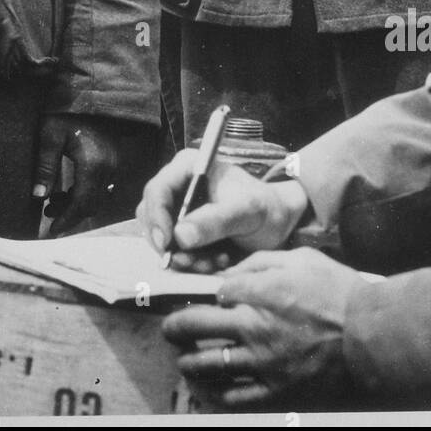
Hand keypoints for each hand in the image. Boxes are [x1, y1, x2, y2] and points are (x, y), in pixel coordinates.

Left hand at [35, 114, 156, 235]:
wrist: (92, 93)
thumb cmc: (68, 112)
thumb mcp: (50, 135)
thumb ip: (45, 167)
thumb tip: (39, 196)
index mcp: (93, 165)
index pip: (82, 204)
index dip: (67, 220)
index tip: (52, 230)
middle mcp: (109, 168)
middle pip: (92, 204)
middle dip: (70, 214)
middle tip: (48, 215)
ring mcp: (114, 164)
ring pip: (97, 197)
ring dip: (77, 204)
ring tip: (53, 202)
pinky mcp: (114, 160)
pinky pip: (101, 186)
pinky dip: (85, 192)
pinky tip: (68, 189)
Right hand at [137, 149, 308, 271]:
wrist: (279, 225)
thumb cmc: (267, 209)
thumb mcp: (247, 212)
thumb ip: (215, 221)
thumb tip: (180, 236)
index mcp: (189, 167)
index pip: (157, 190)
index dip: (156, 217)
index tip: (166, 243)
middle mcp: (178, 186)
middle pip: (151, 217)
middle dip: (169, 244)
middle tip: (192, 262)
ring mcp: (179, 210)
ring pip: (160, 239)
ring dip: (183, 257)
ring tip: (215, 261)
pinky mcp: (183, 233)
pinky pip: (174, 252)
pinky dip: (191, 263)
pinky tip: (216, 262)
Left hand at [163, 248, 360, 408]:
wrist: (373, 337)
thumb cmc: (340, 294)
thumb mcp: (302, 259)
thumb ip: (263, 261)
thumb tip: (233, 270)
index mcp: (259, 292)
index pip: (214, 292)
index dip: (204, 294)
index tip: (204, 297)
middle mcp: (254, 327)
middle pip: (196, 326)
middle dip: (176, 326)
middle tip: (169, 328)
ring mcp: (263, 363)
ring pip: (208, 364)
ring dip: (188, 361)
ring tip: (183, 360)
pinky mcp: (276, 392)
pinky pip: (236, 397)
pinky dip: (217, 394)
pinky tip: (209, 390)